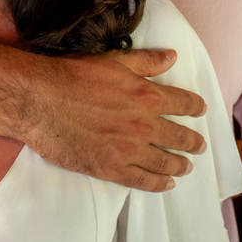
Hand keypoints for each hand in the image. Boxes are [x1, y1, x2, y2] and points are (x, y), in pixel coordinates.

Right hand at [24, 48, 205, 191]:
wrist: (40, 101)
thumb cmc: (72, 76)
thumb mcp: (112, 61)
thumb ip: (145, 61)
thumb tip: (171, 56)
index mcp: (146, 94)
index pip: (183, 102)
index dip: (195, 107)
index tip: (201, 110)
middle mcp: (144, 124)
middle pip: (179, 136)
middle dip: (193, 141)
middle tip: (200, 146)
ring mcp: (129, 149)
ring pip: (165, 161)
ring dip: (180, 164)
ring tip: (187, 166)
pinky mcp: (111, 168)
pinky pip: (143, 180)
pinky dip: (159, 184)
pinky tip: (166, 184)